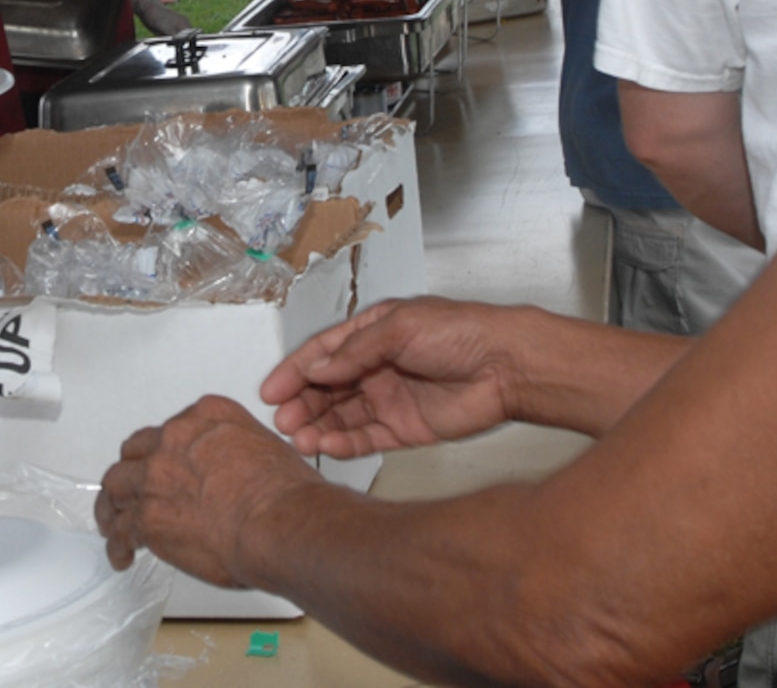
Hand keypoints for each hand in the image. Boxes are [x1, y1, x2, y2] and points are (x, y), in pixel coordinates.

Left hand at [96, 396, 319, 584]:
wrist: (278, 524)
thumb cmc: (285, 495)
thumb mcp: (268, 448)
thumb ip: (240, 452)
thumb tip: (240, 471)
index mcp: (207, 416)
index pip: (174, 428)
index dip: (167, 450)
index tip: (169, 463)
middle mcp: (175, 439)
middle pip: (138, 451)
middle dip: (136, 470)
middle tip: (139, 487)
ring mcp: (155, 477)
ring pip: (117, 484)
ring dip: (114, 503)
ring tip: (113, 518)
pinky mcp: (147, 517)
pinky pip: (121, 530)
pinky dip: (118, 543)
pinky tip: (121, 552)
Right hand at [262, 298, 517, 456]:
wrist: (506, 365)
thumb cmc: (458, 332)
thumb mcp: (399, 328)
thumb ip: (354, 352)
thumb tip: (315, 370)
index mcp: (371, 334)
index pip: (323, 354)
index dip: (294, 372)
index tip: (270, 392)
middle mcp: (376, 367)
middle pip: (327, 389)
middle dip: (302, 405)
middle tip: (283, 421)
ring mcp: (389, 399)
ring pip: (342, 417)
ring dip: (318, 428)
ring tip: (300, 440)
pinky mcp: (405, 430)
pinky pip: (367, 439)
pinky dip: (345, 445)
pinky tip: (328, 448)